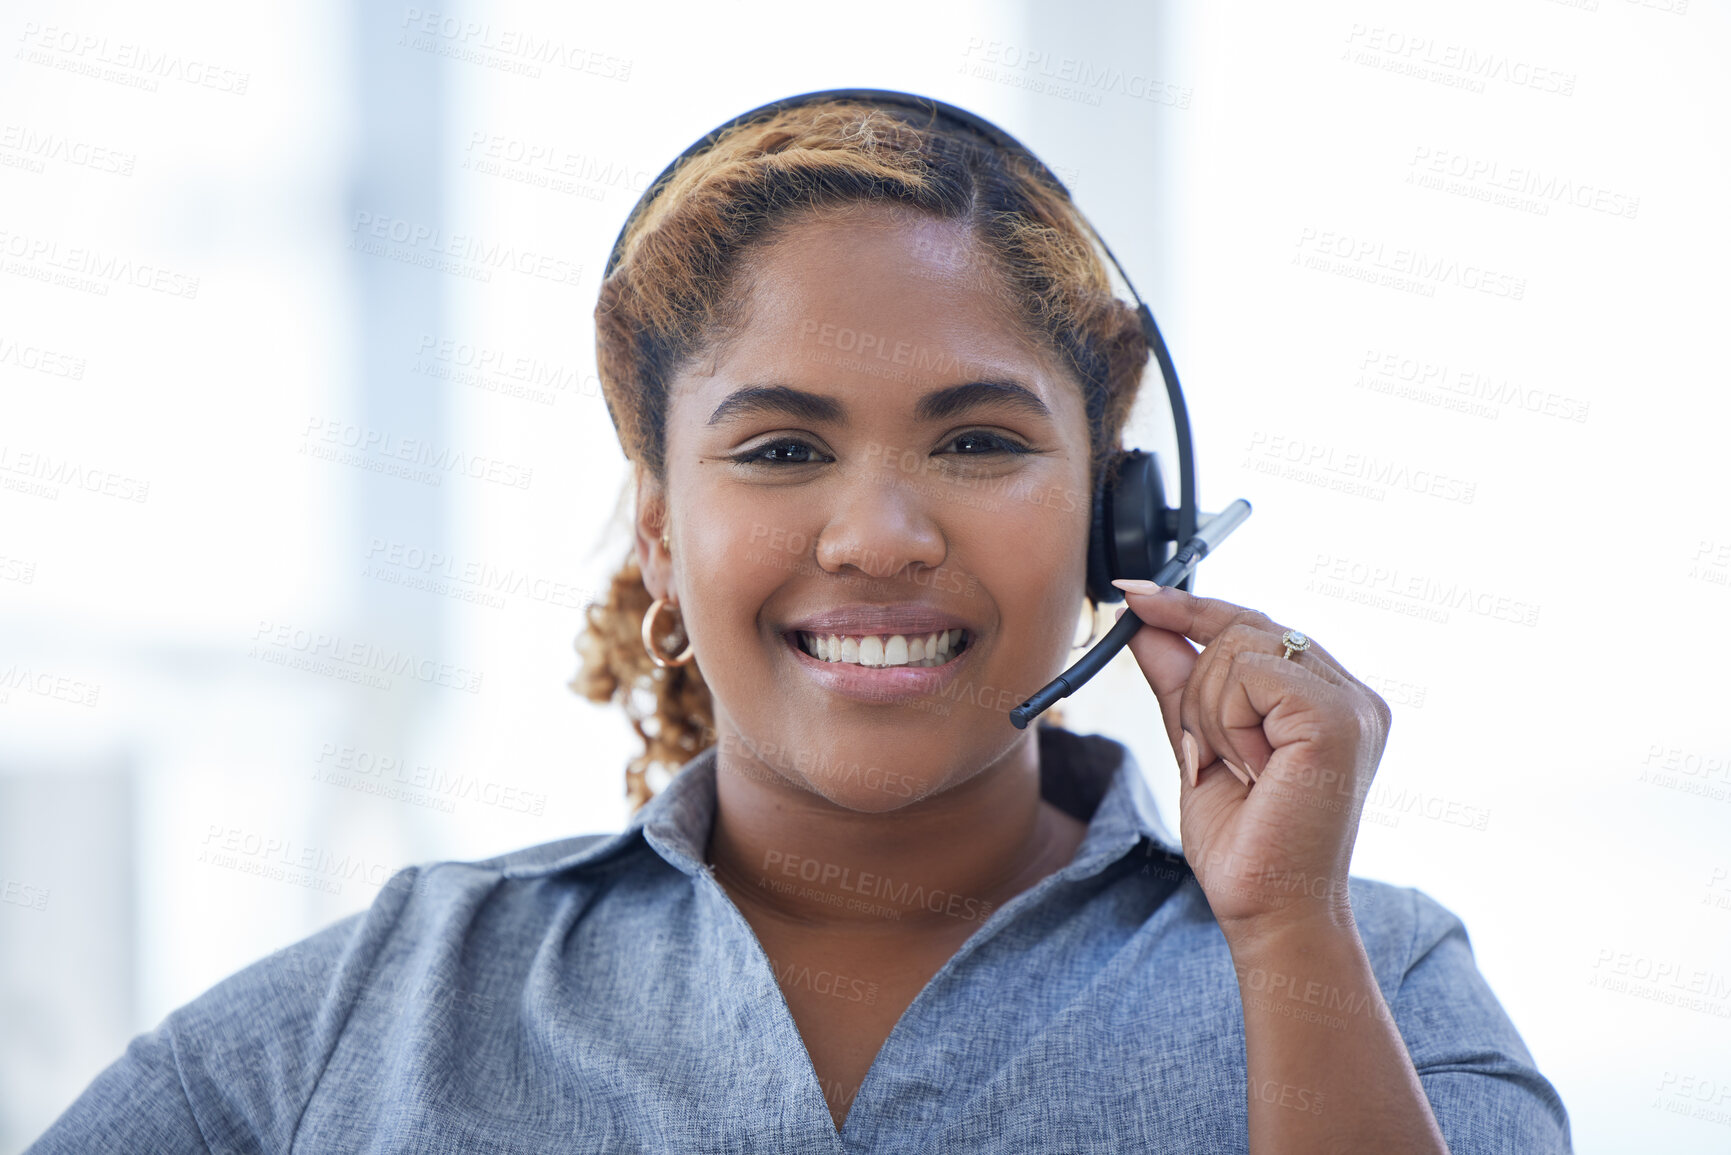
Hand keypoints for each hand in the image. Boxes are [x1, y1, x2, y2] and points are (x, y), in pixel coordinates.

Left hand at [1108, 579, 1392, 939]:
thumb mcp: (1198, 744)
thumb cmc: (1244, 845)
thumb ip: (1179, 682)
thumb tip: (1146, 623)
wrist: (1266, 910)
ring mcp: (1351, 703)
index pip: (1255, 626)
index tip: (1133, 592)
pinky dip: (1227, 724)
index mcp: (1328, 698)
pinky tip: (1252, 771)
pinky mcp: (1337, 717)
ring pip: (1238, 647)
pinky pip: (1250, 675)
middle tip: (1204, 753)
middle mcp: (1351, 693)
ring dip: (1210, 714)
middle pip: (1243, 627)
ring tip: (1238, 771)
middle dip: (1197, 687)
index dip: (1191, 607)